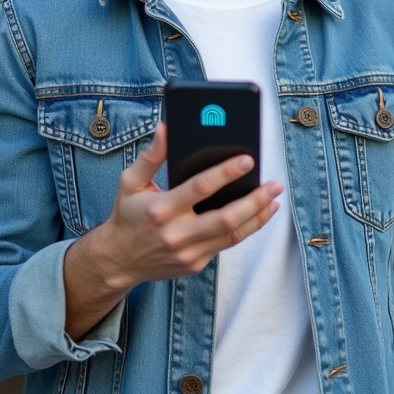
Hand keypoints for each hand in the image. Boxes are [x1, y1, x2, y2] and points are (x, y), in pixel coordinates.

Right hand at [64, 122, 281, 337]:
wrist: (118, 261)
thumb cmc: (127, 216)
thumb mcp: (130, 182)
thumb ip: (150, 156)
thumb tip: (165, 128)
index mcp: (160, 209)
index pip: (200, 188)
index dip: (226, 172)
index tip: (247, 159)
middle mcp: (176, 234)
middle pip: (226, 218)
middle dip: (255, 200)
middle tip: (275, 184)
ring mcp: (188, 253)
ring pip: (233, 235)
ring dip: (258, 216)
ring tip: (274, 199)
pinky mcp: (195, 264)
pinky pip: (226, 245)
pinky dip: (246, 229)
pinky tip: (259, 214)